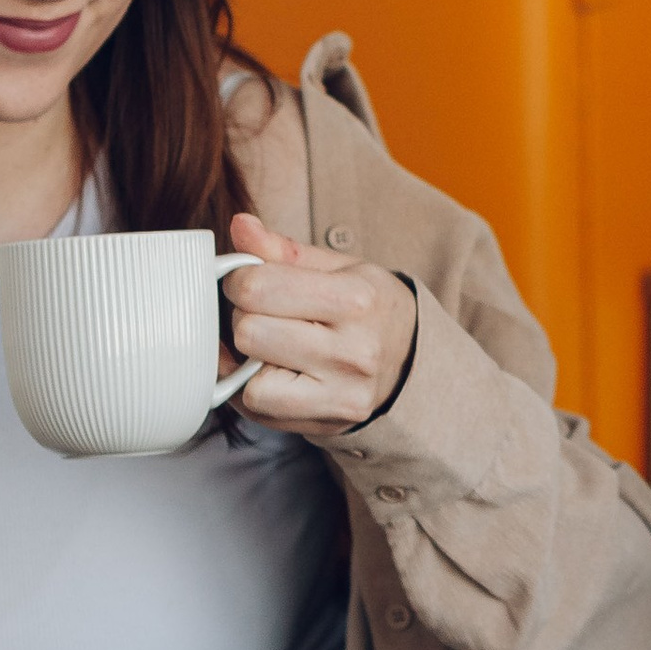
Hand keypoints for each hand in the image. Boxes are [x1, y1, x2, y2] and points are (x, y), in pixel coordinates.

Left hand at [221, 211, 417, 438]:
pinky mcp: (326, 424)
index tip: (249, 279)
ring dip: (246, 358)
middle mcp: (353, 352)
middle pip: (249, 331)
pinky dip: (251, 387)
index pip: (259, 287)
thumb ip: (283, 250)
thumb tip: (240, 225)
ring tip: (268, 344)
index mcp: (357, 299)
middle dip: (244, 316)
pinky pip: (257, 408)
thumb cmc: (368, 308)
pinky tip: (270, 370)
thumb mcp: (339, 268)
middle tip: (261, 313)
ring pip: (248, 378)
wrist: (412, 361)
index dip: (239, 279)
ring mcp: (341, 394)